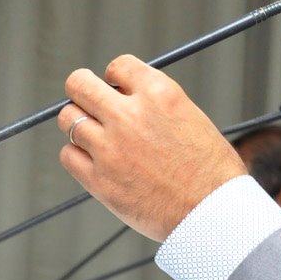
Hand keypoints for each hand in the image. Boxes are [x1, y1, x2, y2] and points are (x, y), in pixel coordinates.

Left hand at [58, 55, 246, 240]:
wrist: (213, 214)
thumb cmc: (211, 170)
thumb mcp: (191, 118)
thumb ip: (155, 104)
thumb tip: (124, 98)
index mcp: (160, 94)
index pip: (118, 66)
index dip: (116, 78)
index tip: (117, 89)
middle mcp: (131, 115)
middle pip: (79, 84)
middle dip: (83, 90)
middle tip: (90, 102)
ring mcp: (110, 148)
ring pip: (68, 119)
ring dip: (79, 124)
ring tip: (96, 136)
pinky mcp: (99, 180)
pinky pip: (68, 155)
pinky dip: (78, 155)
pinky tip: (95, 161)